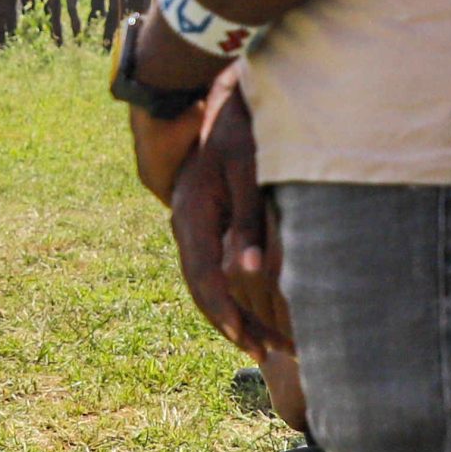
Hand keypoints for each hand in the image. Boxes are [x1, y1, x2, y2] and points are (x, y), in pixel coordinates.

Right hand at [167, 83, 286, 359]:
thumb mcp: (249, 175)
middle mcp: (184, 220)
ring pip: (205, 278)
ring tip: (266, 341)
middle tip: (264, 355)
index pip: (202, 277)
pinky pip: (211, 264)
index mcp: (191, 213)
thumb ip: (248, 224)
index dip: (225, 314)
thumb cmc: (241, 133)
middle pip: (200, 285)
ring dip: (233, 311)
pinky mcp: (205, 217)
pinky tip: (256, 303)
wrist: (220, 96)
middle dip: (231, 323)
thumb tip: (248, 273)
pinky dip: (232, 290)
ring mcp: (191, 219)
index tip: (250, 344)